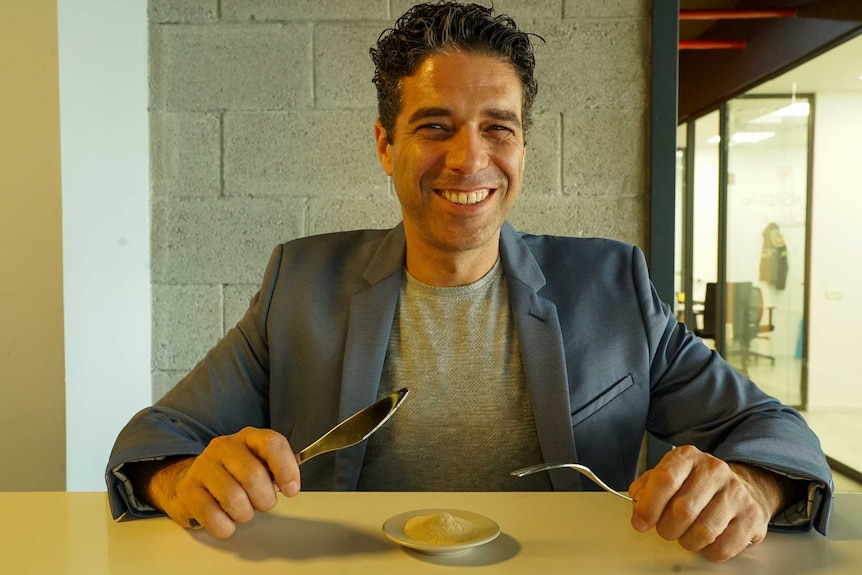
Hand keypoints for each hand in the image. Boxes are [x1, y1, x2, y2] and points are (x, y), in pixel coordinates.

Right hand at [139, 427, 300, 537]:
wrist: (190, 483)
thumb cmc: (234, 475)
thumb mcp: (260, 463)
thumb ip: (280, 467)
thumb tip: (293, 481)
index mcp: (248, 437)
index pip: (272, 443)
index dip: (286, 469)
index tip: (291, 490)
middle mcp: (224, 446)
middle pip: (253, 475)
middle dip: (265, 499)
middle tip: (263, 504)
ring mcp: (203, 467)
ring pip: (234, 498)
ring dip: (245, 514)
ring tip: (243, 512)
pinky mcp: (188, 491)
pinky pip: (213, 516)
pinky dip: (226, 526)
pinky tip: (226, 521)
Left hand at [628, 445, 790, 561]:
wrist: (741, 487)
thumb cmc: (697, 485)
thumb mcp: (670, 475)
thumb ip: (647, 486)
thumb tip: (637, 501)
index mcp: (688, 457)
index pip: (665, 480)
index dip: (648, 506)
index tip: (640, 522)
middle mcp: (714, 470)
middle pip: (682, 510)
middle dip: (667, 528)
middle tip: (666, 530)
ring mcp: (736, 493)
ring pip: (703, 532)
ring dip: (687, 541)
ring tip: (686, 535)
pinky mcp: (752, 517)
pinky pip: (722, 547)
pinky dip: (708, 551)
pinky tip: (706, 540)